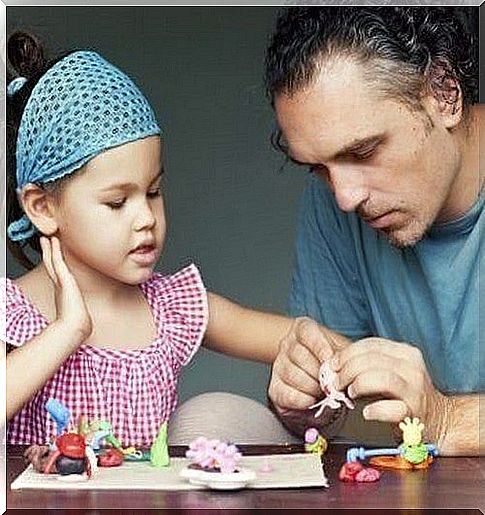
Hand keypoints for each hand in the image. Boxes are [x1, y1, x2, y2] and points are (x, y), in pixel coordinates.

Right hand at [40, 236, 92, 340]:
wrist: (75, 325)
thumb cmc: (78, 322)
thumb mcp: (80, 315)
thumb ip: (80, 315)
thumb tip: (87, 324)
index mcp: (63, 292)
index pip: (57, 274)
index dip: (53, 264)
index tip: (52, 256)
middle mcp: (60, 285)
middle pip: (51, 265)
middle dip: (48, 254)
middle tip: (45, 242)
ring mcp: (61, 282)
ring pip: (52, 261)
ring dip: (49, 249)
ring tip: (46, 238)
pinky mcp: (64, 279)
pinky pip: (57, 261)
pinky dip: (55, 251)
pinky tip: (54, 241)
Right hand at [269, 317, 335, 412]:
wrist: (321, 381)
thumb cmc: (333, 362)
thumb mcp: (341, 351)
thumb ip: (343, 355)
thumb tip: (344, 365)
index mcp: (302, 329)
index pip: (306, 332)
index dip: (319, 346)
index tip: (330, 360)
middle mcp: (287, 344)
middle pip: (298, 354)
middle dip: (318, 372)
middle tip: (333, 383)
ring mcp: (278, 366)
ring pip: (291, 374)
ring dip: (312, 387)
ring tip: (325, 393)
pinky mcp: (275, 388)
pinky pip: (285, 394)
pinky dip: (301, 400)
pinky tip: (312, 401)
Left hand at [333, 337, 447, 440]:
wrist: (440, 420)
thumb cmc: (406, 394)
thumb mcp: (391, 370)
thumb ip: (368, 363)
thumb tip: (334, 364)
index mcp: (406, 353)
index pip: (371, 344)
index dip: (347, 353)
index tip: (333, 364)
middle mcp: (413, 368)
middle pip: (372, 360)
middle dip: (347, 370)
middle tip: (336, 382)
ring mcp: (416, 391)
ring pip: (381, 379)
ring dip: (358, 385)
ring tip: (349, 393)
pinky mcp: (415, 414)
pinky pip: (390, 409)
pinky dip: (374, 410)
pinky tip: (366, 412)